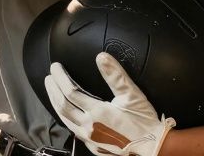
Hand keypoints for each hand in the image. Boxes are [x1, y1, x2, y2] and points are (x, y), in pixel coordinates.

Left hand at [43, 52, 174, 155]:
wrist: (154, 148)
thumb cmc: (144, 122)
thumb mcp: (132, 95)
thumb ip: (115, 75)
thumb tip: (101, 57)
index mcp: (97, 113)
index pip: (69, 92)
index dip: (60, 78)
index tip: (55, 67)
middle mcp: (89, 127)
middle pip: (62, 106)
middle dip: (53, 90)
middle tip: (49, 78)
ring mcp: (90, 139)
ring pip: (65, 120)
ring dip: (56, 104)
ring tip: (52, 92)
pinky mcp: (94, 146)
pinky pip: (73, 130)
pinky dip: (66, 118)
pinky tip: (67, 114)